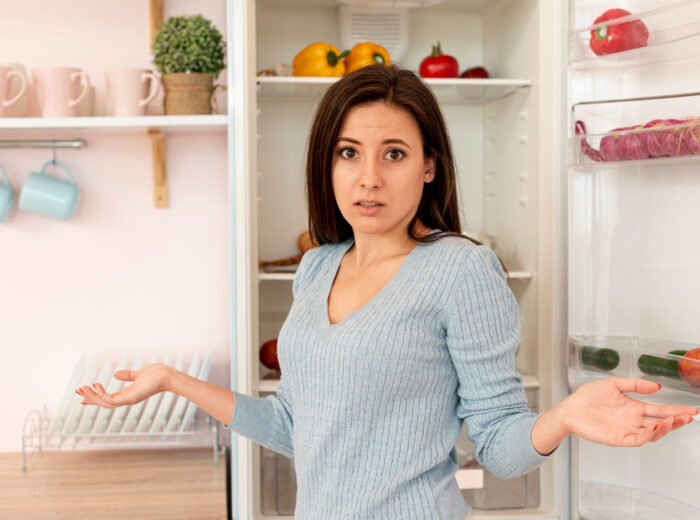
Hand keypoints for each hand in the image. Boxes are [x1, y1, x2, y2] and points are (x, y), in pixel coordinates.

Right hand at [75, 363, 171, 407]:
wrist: (167, 376)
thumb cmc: (156, 375)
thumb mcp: (138, 374)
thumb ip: (127, 375)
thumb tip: (116, 374)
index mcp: (127, 394)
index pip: (108, 398)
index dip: (95, 397)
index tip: (83, 396)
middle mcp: (126, 399)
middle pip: (103, 402)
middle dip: (90, 398)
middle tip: (77, 391)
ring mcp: (127, 400)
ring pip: (104, 402)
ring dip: (92, 396)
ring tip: (82, 388)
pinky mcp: (129, 398)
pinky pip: (110, 399)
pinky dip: (101, 394)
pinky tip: (94, 385)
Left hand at [561, 377, 697, 446]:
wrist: (570, 408)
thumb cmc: (588, 397)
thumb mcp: (613, 384)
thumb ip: (635, 385)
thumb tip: (656, 386)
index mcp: (633, 407)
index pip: (659, 411)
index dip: (675, 410)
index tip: (691, 409)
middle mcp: (633, 420)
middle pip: (661, 424)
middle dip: (677, 421)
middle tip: (689, 416)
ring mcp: (627, 430)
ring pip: (652, 434)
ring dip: (665, 428)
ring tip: (674, 420)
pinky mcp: (618, 438)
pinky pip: (637, 439)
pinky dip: (648, 435)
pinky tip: (655, 427)